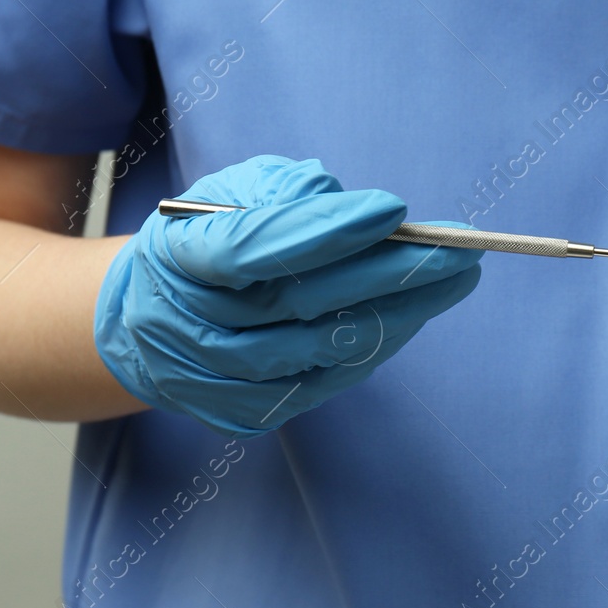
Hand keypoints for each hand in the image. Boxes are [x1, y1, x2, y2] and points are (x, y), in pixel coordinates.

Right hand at [94, 155, 482, 436]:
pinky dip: (374, 349)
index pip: (250, 248)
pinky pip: (321, 385)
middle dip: (391, 273)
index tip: (395, 209)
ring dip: (398, 315)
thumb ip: (285, 193)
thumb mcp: (230, 193)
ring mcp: (209, 380)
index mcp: (176, 256)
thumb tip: (363, 214)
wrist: (147, 316)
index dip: (323, 232)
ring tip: (453, 281)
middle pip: (299, 304)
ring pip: (319, 352)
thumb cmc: (206, 236)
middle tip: (461, 251)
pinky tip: (413, 316)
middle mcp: (184, 325)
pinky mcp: (238, 414)